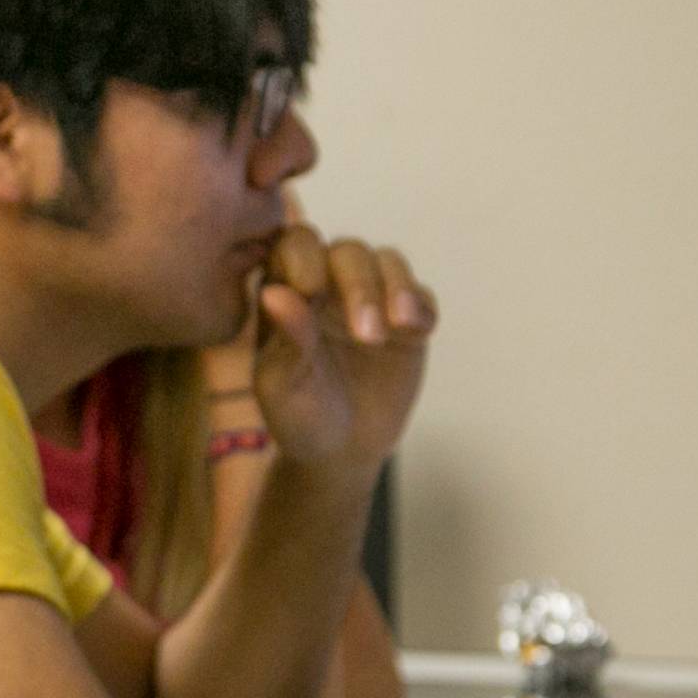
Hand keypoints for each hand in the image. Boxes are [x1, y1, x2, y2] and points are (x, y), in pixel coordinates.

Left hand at [246, 220, 434, 474]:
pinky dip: (421, 307)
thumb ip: (285, 341)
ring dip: (395, 289)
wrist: (341, 450)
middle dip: (359, 287)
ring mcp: (371, 297)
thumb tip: (276, 294)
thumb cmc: (298, 416)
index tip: (310, 290)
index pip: (295, 247)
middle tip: (366, 336)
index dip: (304, 258)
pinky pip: (420, 297)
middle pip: (348, 252)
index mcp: (287, 289)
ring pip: (387, 264)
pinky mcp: (408, 319)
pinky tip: (416, 330)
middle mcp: (329, 282)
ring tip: (397, 326)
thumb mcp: (282, 387)